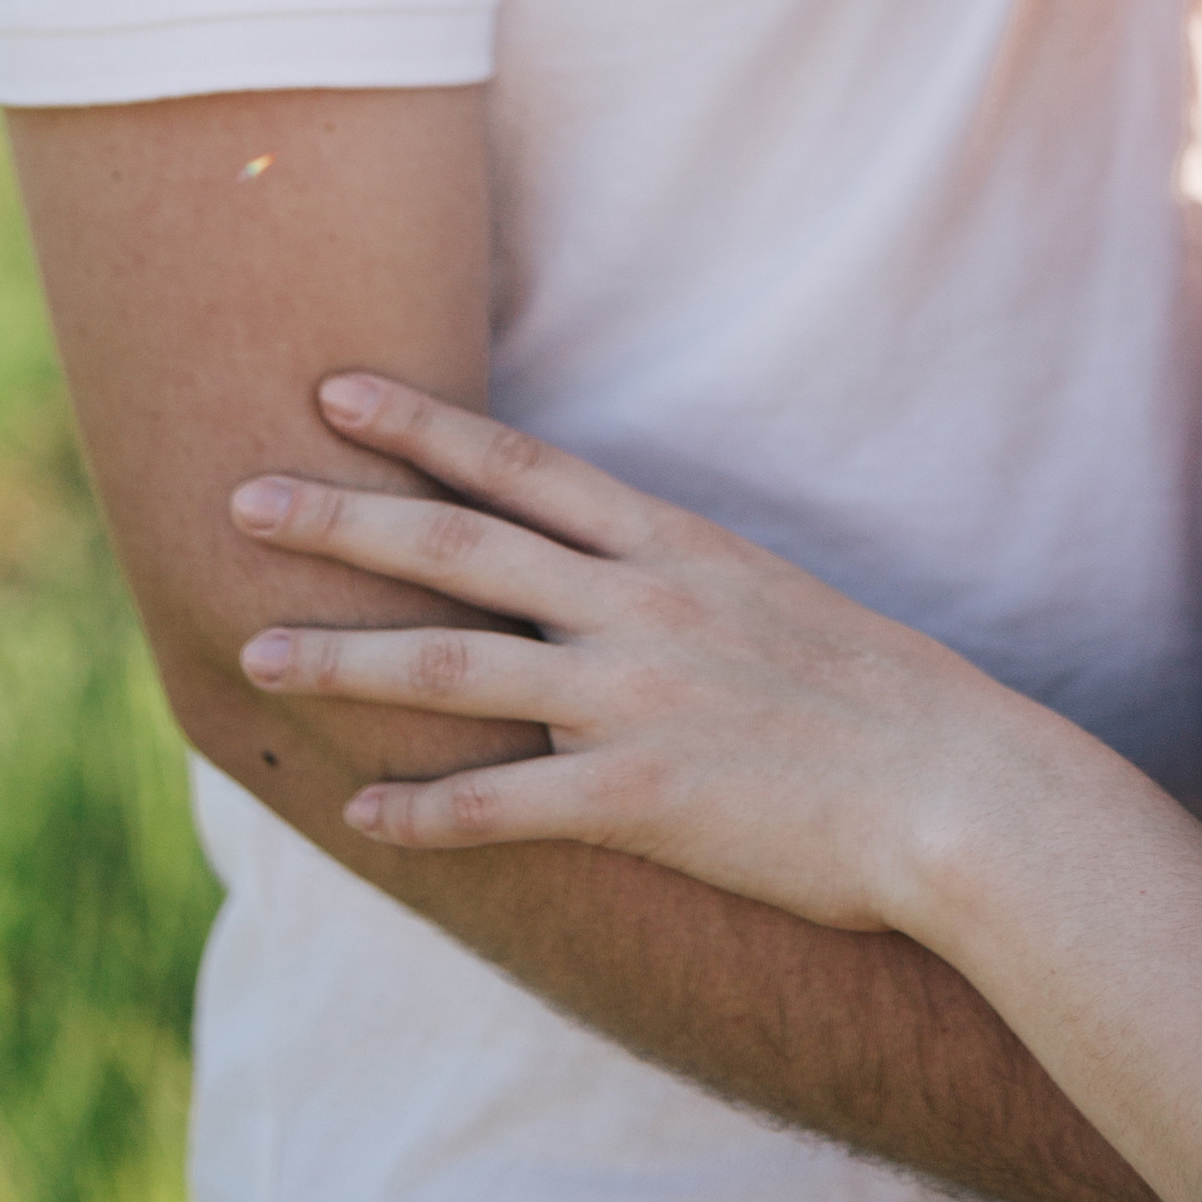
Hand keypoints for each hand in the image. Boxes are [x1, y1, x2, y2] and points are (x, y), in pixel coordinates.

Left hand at [231, 375, 1031, 935]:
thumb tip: (611, 576)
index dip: (422, 426)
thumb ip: (682, 584)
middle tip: (241, 496)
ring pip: (454, 669)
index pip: (522, 467)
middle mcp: (641, 608)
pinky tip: (355, 812)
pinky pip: (504, 806)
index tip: (333, 390)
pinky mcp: (642, 800)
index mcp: (674, 549)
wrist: (959, 787)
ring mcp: (636, 701)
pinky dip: (422, 809)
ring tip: (253, 649)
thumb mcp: (774, 600)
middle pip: (460, 549)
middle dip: (342, 519)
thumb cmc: (882, 696)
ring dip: (343, 658)